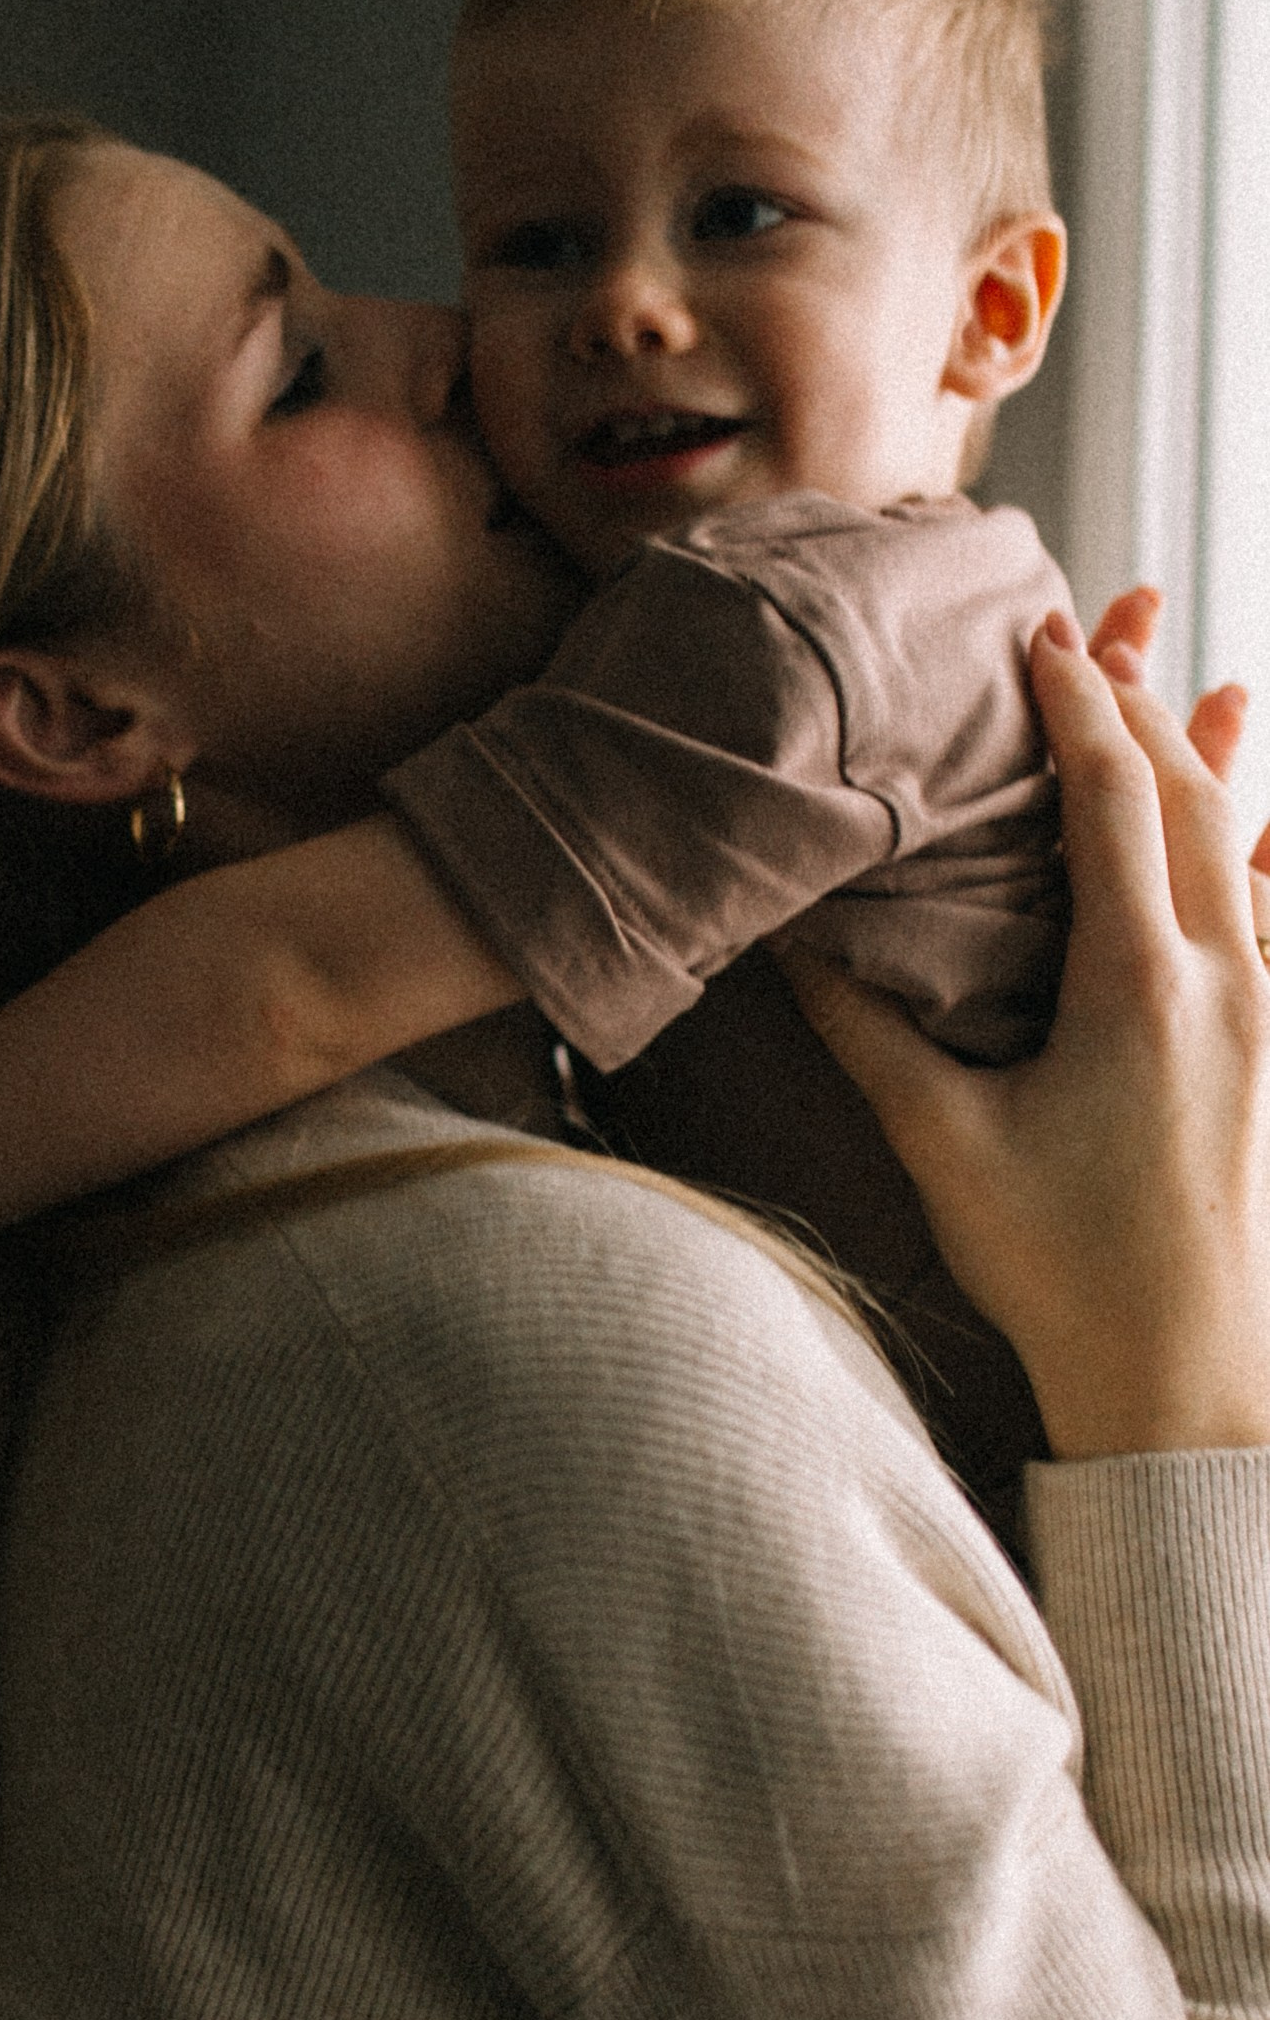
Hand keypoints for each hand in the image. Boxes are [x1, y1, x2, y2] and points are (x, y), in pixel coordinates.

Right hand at [784, 616, 1269, 1458]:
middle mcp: (1230, 979)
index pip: (1113, 797)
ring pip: (1248, 848)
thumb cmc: (1064, 1273)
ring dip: (1211, 762)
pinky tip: (1266, 838)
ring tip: (1202, 685)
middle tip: (1097, 635)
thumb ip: (872, 1033)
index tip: (1042, 633)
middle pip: (1191, 797)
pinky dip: (1263, 852)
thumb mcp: (946, 1146)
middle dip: (1140, 705)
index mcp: (1142, 984)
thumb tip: (798, 943)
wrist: (1188, 1386)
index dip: (1076, 703)